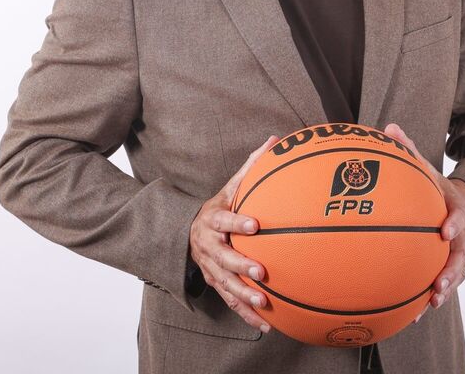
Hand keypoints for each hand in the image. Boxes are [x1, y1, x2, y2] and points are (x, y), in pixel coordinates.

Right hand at [188, 134, 278, 332]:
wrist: (189, 232)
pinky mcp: (215, 284)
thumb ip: (251, 167)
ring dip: (243, 295)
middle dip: (240, 266)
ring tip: (263, 303)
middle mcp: (208, 246)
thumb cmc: (220, 206)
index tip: (255, 224)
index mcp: (212, 220)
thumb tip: (275, 140)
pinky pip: (230, 301)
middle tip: (261, 272)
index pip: (224, 220)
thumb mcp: (231, 186)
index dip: (237, 221)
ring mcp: (210, 268)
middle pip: (223, 258)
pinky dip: (246, 313)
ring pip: (225, 284)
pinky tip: (265, 324)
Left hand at [383, 123, 464, 322]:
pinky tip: (411, 318)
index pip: (458, 214)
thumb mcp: (424, 167)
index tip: (444, 231)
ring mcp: (454, 252)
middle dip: (452, 271)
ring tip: (430, 305)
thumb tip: (389, 128)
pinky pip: (438, 285)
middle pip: (460, 254)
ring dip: (444, 291)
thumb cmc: (433, 187)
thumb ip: (408, 151)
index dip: (454, 222)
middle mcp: (459, 233)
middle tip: (440, 284)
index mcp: (454, 207)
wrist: (457, 203)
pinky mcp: (445, 266)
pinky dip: (426, 301)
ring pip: (453, 275)